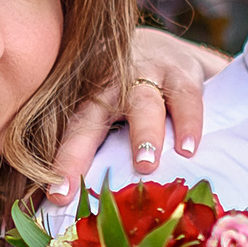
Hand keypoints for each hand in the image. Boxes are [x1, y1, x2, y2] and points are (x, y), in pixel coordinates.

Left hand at [46, 27, 231, 205]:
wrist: (165, 45)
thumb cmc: (131, 94)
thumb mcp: (112, 113)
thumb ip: (101, 148)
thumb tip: (75, 201)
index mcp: (91, 99)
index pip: (71, 132)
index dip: (64, 162)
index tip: (58, 196)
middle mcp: (112, 84)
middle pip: (92, 117)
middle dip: (81, 149)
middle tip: (76, 186)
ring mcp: (147, 73)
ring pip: (142, 103)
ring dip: (143, 133)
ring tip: (146, 165)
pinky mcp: (181, 69)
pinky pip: (185, 96)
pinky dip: (189, 122)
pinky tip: (189, 148)